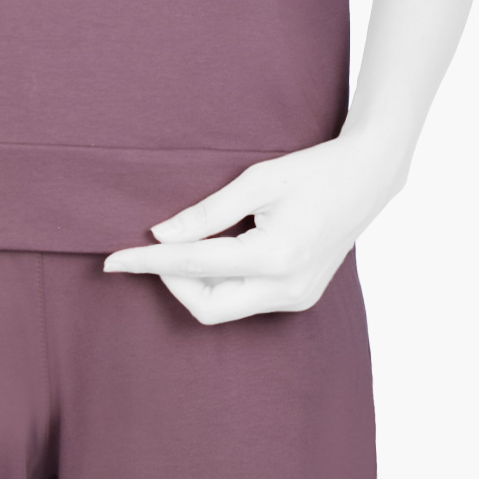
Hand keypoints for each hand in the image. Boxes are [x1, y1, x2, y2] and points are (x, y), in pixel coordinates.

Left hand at [102, 129, 408, 323]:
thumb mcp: (255, 181)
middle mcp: (287, 288)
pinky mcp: (301, 296)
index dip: (147, 264)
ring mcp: (297, 298)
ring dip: (193, 283)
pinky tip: (212, 252)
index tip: (111, 260)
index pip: (193, 267)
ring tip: (181, 245)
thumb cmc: (312, 170)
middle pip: (205, 306)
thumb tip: (160, 234)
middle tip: (149, 249)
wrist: (367, 178)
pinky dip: (218, 282)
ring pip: (224, 308)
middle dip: (170, 281)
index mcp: (274, 257)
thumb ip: (206, 212)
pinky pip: (245, 300)